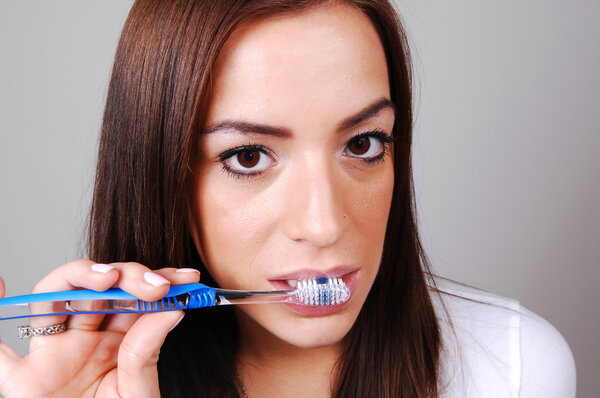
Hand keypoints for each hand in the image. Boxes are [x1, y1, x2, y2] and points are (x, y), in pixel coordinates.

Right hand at [0, 260, 199, 396]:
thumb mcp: (139, 392)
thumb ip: (148, 352)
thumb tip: (173, 307)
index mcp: (119, 342)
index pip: (137, 298)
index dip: (160, 281)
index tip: (187, 278)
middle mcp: (86, 339)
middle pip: (99, 290)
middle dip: (129, 277)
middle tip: (156, 285)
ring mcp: (54, 352)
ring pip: (57, 296)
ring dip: (80, 276)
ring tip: (109, 278)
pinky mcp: (22, 378)